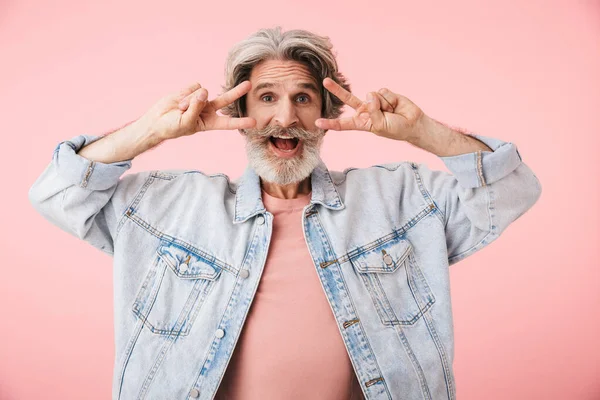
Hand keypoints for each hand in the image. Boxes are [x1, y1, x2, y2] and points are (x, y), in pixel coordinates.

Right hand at [138, 81, 256, 140]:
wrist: (156, 120)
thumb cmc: (172, 127)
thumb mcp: (186, 122)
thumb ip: (196, 108)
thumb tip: (204, 91)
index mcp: (210, 123)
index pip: (228, 122)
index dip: (240, 122)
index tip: (254, 122)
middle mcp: (208, 110)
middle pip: (226, 100)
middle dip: (237, 92)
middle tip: (249, 84)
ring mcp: (200, 99)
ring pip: (202, 93)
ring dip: (189, 100)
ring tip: (180, 109)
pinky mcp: (191, 90)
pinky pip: (193, 87)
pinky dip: (185, 93)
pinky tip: (178, 100)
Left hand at [315, 78, 424, 141]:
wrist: (413, 123)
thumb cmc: (396, 129)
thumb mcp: (380, 126)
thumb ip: (373, 112)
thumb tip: (370, 94)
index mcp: (361, 123)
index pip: (343, 124)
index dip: (331, 123)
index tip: (317, 122)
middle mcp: (365, 110)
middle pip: (348, 99)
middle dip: (337, 90)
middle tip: (325, 81)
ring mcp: (374, 101)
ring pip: (371, 96)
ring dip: (383, 104)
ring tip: (391, 112)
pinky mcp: (384, 94)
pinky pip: (383, 92)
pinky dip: (390, 99)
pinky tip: (395, 105)